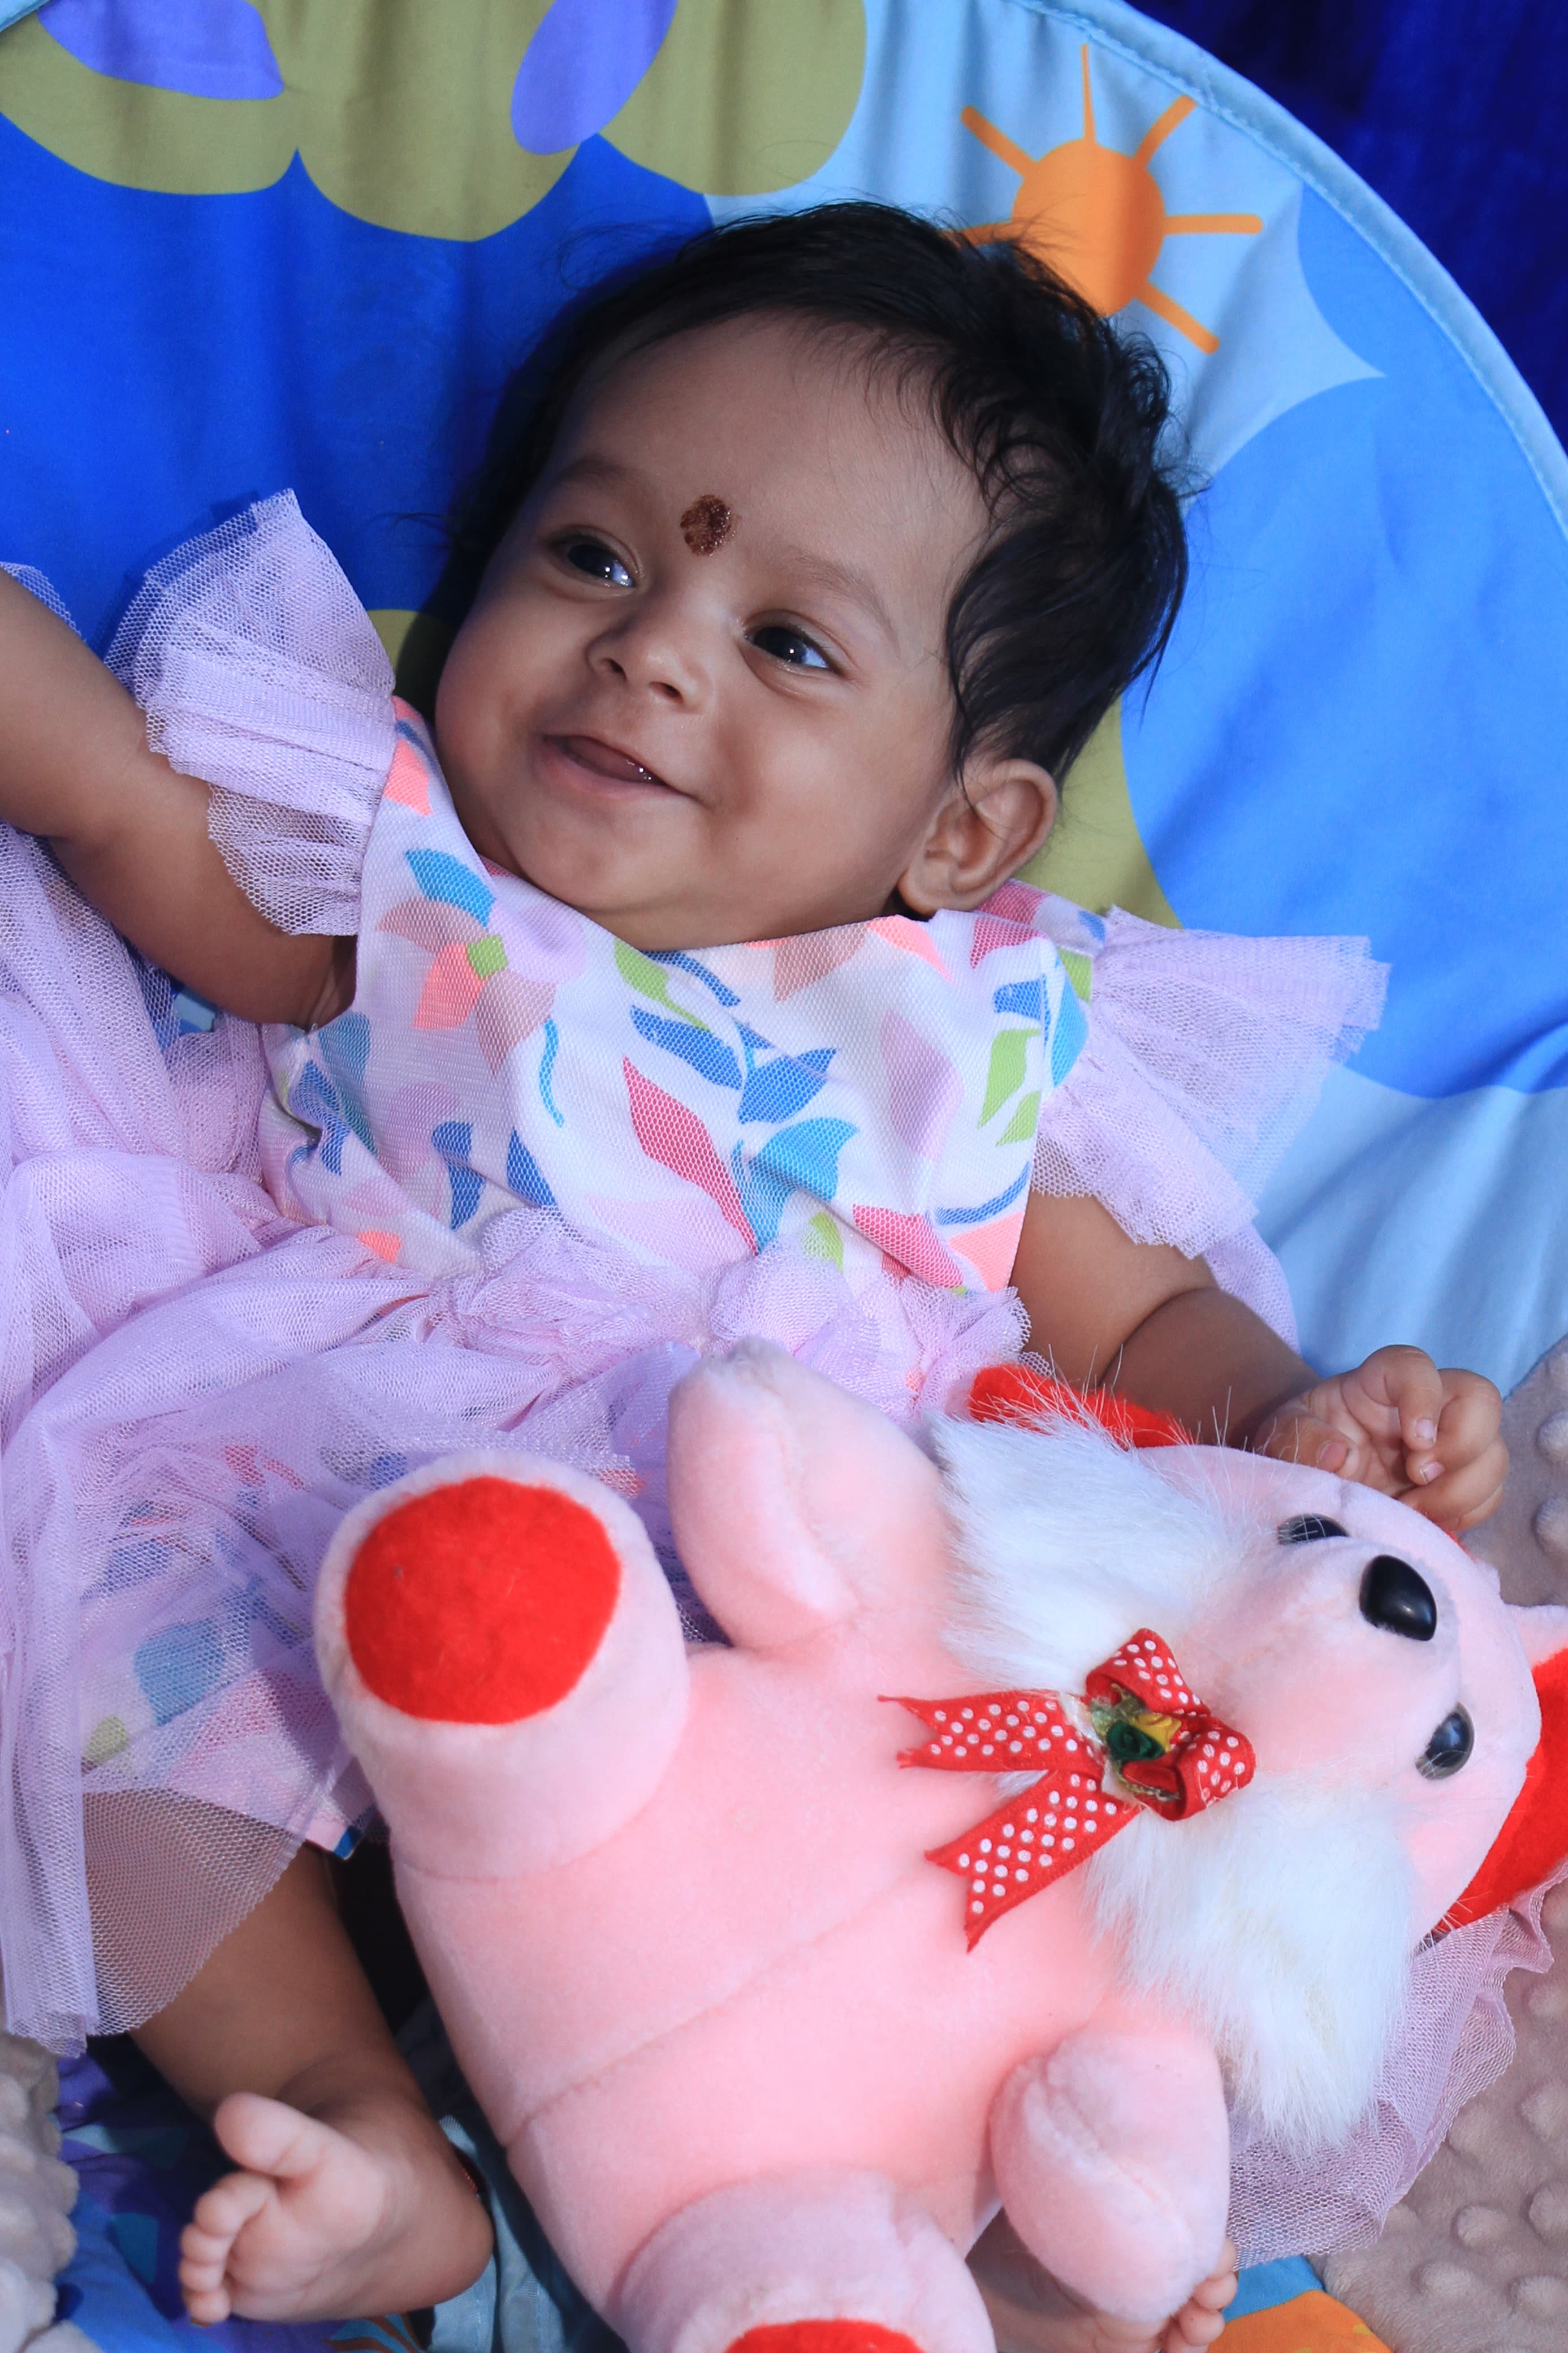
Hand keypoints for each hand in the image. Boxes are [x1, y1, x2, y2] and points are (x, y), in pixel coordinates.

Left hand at [1258, 1344, 1504, 1533]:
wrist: (1311, 1481)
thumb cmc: (1300, 1445)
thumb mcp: (1281, 1437)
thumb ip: (1300, 1439)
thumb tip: (1340, 1456)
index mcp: (1378, 1385)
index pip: (1415, 1365)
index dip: (1424, 1397)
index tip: (1415, 1442)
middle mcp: (1424, 1408)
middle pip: (1480, 1399)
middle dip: (1463, 1444)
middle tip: (1418, 1479)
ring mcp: (1447, 1446)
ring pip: (1493, 1453)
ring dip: (1463, 1489)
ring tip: (1413, 1512)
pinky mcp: (1457, 1484)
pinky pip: (1489, 1494)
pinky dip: (1467, 1513)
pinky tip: (1428, 1524)